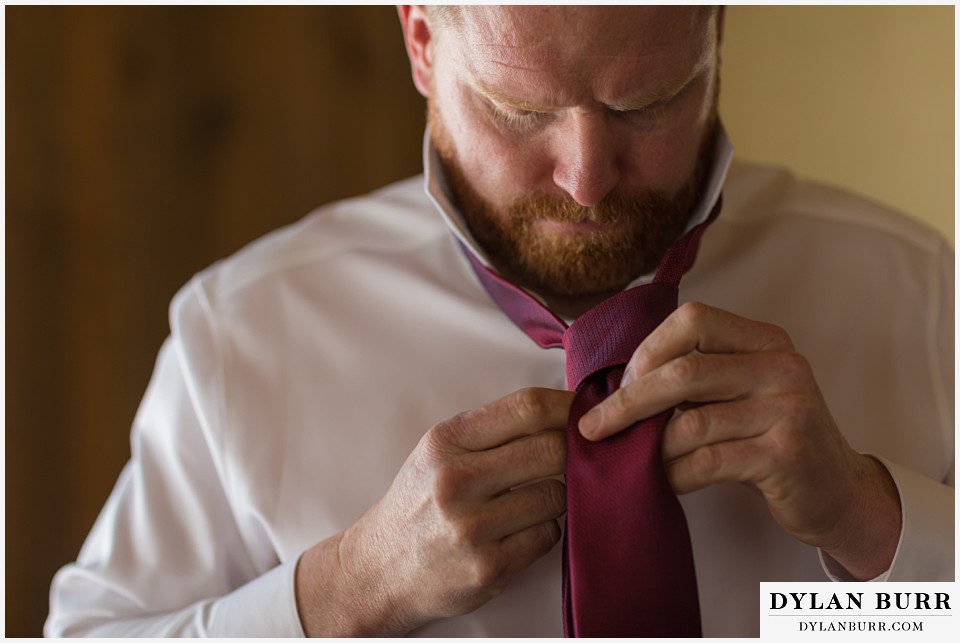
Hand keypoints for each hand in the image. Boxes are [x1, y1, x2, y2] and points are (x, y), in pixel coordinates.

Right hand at [295, 387, 572, 635]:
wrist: (381, 567)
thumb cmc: (419, 502)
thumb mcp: (439, 452)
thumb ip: (492, 431)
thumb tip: (562, 411)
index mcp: (445, 442)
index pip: (525, 408)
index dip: (567, 406)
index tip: (585, 409)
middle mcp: (455, 481)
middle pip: (550, 449)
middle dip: (573, 451)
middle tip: (577, 456)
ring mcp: (472, 527)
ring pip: (556, 495)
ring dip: (557, 496)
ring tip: (532, 500)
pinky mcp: (488, 568)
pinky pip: (548, 536)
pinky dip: (544, 530)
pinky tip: (520, 530)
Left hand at [578, 302, 900, 579]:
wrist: (839, 494)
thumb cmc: (772, 442)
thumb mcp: (742, 394)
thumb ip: (696, 380)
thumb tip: (616, 387)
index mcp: (765, 340)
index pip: (693, 319)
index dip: (648, 350)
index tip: (624, 384)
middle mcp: (781, 365)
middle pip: (685, 372)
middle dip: (628, 402)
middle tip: (594, 428)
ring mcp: (788, 408)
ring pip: (692, 423)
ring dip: (651, 448)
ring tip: (633, 462)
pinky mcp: (786, 454)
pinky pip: (707, 461)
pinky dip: (674, 474)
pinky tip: (663, 483)